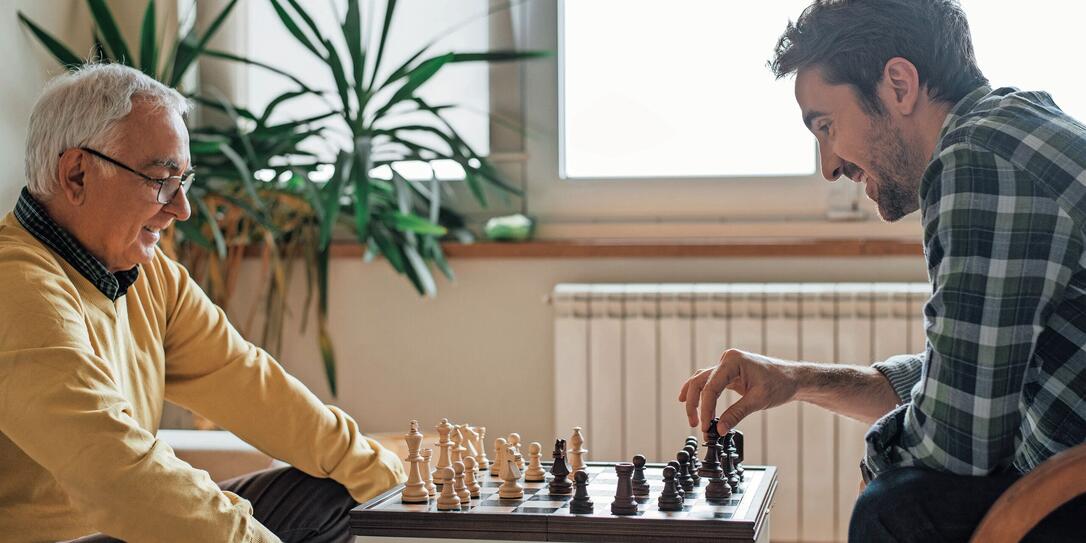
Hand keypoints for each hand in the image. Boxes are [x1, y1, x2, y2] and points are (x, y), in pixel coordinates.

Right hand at [678, 349, 799, 435]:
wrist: (793, 378)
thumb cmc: (780, 384)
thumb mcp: (758, 401)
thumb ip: (736, 414)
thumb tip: (719, 429)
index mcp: (733, 361)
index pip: (711, 387)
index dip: (705, 408)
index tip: (705, 426)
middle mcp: (727, 360)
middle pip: (700, 381)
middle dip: (695, 404)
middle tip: (694, 424)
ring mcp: (727, 365)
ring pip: (701, 381)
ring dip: (695, 399)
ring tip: (692, 419)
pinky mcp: (729, 373)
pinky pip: (709, 383)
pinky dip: (701, 394)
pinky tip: (690, 402)